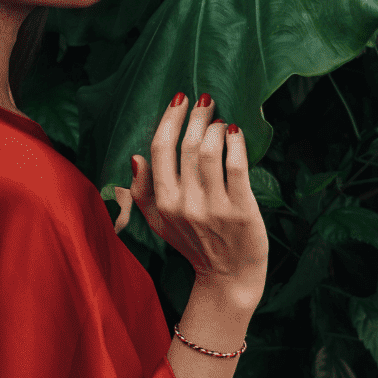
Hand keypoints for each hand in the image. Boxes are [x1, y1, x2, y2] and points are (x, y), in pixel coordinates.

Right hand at [111, 92, 267, 294]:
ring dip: (217, 127)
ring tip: (221, 120)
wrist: (229, 278)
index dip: (170, 119)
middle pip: (188, 146)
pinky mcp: (241, 210)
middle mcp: (186, 204)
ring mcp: (214, 208)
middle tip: (206, 101)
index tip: (180, 99)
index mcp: (163, 203)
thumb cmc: (193, 244)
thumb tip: (135, 157)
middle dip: (197, 116)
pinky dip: (237, 143)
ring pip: (212, 151)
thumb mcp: (158, 222)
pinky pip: (237, 166)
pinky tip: (236, 132)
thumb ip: (142, 191)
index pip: (160, 150)